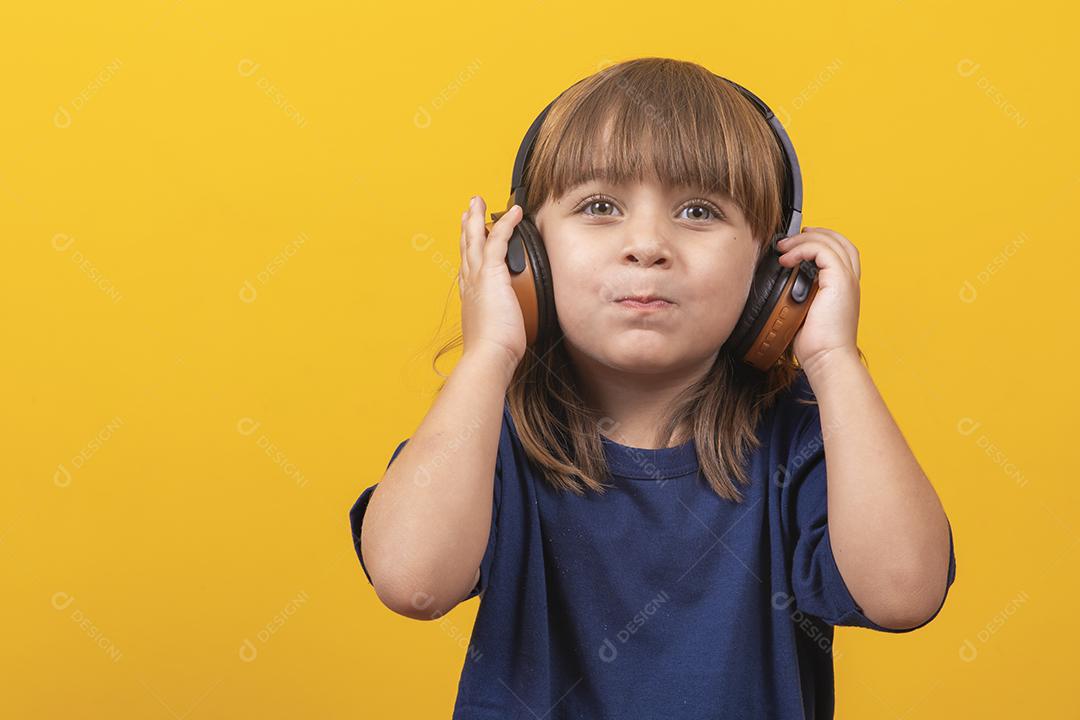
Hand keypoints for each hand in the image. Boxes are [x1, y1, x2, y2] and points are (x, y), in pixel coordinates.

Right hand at [459, 195, 526, 367]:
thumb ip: (502, 324)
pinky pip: (499, 239)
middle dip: (466, 227)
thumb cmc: (494, 352)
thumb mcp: (497, 332)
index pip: (468, 266)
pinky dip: (506, 224)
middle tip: (467, 210)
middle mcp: (470, 282)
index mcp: (470, 296)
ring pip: (475, 238)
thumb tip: (512, 330)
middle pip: (466, 247)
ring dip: (477, 218)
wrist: (489, 355)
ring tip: (478, 202)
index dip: (466, 250)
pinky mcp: (492, 273)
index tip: (467, 239)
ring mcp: (478, 276)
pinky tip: (515, 213)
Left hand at [775, 226, 861, 373]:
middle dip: (814, 233)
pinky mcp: (840, 281)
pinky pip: (822, 250)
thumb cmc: (815, 345)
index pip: (840, 251)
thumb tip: (782, 282)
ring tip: (783, 247)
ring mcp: (847, 279)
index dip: (820, 241)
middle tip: (789, 239)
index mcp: (844, 287)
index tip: (797, 243)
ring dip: (803, 240)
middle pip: (839, 240)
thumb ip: (801, 293)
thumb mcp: (805, 312)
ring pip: (830, 241)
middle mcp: (850, 280)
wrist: (827, 359)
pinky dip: (802, 249)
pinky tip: (786, 259)